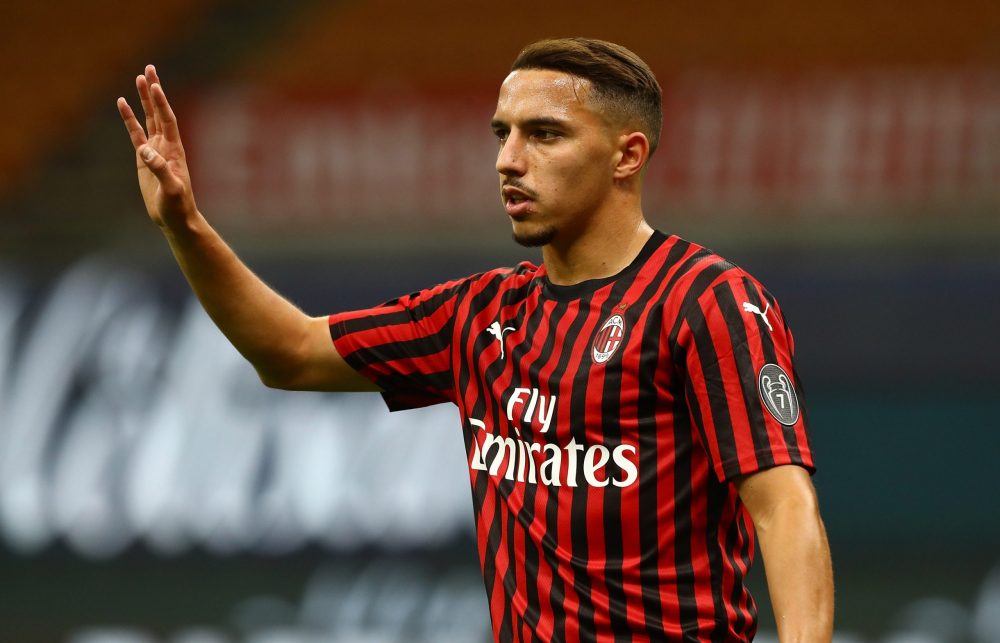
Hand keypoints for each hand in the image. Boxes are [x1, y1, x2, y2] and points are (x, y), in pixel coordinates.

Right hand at [117, 65, 197, 228]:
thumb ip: (160, 170)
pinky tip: (122, 104)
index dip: (161, 102)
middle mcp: (166, 146)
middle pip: (159, 113)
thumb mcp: (171, 190)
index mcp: (174, 150)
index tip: (155, 84)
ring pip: (148, 119)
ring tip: (139, 79)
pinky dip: (129, 119)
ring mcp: (154, 151)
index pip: (167, 120)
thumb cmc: (177, 206)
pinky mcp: (144, 160)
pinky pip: (135, 134)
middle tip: (149, 69)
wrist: (175, 218)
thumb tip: (144, 152)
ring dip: (143, 100)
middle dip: (154, 91)